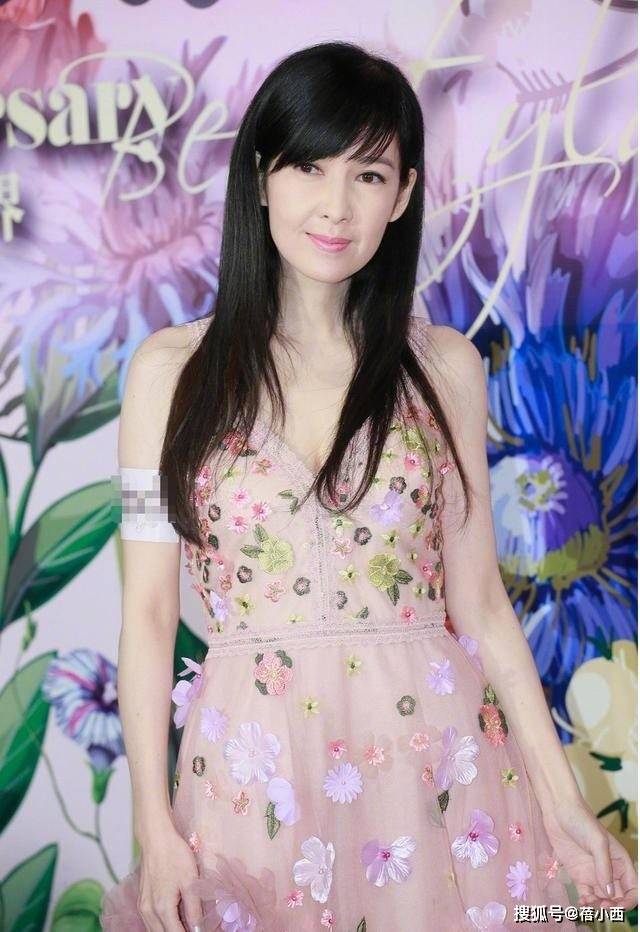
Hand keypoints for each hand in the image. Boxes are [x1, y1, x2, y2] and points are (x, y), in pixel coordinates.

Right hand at [138, 829, 203, 930]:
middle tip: (193, 928)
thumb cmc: (174, 856)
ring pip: (154, 931)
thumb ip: (194, 908)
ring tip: (185, 925)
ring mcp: (143, 907)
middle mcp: (149, 911)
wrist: (156, 839)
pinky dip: (161, 926)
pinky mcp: (142, 900)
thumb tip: (198, 929)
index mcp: (162, 908)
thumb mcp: (190, 881)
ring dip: (169, 930)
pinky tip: (172, 920)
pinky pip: (150, 922)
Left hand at [542, 798, 636, 912]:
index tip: (617, 906)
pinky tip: (581, 902)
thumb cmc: (581, 820)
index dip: (628, 901)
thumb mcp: (597, 842)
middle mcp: (609, 870)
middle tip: (600, 906)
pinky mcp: (578, 874)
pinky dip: (586, 902)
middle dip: (611, 907)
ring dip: (597, 906)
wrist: (557, 810)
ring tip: (588, 903)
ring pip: (602, 899)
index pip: (632, 889)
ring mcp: (593, 873)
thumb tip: (610, 893)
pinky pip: (586, 894)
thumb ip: (604, 867)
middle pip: (617, 897)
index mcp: (620, 862)